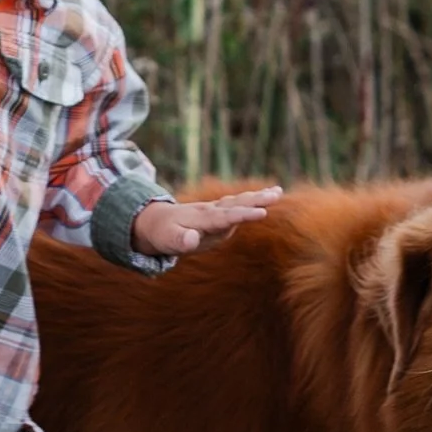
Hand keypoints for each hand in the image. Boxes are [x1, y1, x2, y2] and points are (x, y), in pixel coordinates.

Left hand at [131, 184, 283, 257]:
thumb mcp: (166, 240)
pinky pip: (237, 206)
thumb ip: (179, 240)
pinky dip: (252, 201)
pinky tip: (266, 198)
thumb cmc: (161, 233)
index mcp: (202, 218)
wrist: (154, 221)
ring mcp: (215, 211)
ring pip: (239, 202)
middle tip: (277, 194)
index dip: (243, 215)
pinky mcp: (217, 214)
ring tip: (278, 191)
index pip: (226, 217)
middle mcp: (211, 211)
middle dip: (256, 199)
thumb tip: (192, 240)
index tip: (262, 213)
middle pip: (237, 204)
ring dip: (258, 197)